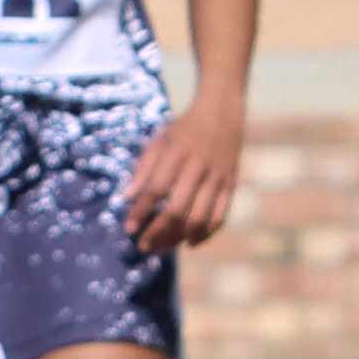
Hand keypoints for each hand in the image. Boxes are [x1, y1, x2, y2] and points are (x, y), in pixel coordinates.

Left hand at [118, 96, 243, 252]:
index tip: (128, 228)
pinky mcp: (231, 184)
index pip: (156, 188)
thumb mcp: (159, 140)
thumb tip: (127, 198)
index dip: (141, 211)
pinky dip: (205, 233)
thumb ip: (143, 169)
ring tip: (163, 247)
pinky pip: (220, 216)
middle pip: (177, 209)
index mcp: (176, 153)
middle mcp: (198, 166)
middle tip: (144, 246)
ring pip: (199, 218)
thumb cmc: (184, 128)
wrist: (222, 111)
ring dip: (179, 237)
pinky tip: (190, 242)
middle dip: (158, 232)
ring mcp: (217, 177)